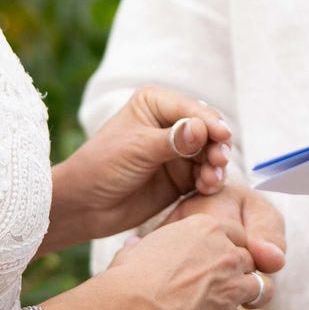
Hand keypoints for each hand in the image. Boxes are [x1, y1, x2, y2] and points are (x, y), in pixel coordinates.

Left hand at [45, 86, 234, 251]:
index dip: (210, 122)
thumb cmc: (102, 166)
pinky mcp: (181, 176)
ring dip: (215, 166)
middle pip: (207, 130)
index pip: (192, 109)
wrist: (85, 206)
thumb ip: (172, 140)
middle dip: (216, 146)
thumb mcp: (137, 149)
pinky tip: (206, 188)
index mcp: (155, 104)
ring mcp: (177, 151)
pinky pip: (205, 175)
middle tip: (219, 162)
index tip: (223, 136)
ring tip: (209, 180)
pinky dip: (209, 180)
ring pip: (209, 153)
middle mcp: (170, 123)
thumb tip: (201, 128)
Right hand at [133, 187, 288, 309]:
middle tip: (237, 282)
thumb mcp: (133, 251)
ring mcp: (231, 287)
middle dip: (244, 271)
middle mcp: (226, 254)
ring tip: (252, 305)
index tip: (227, 255)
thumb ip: (141, 246)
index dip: (233, 244)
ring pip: (262, 289)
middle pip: (250, 259)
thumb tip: (132, 243)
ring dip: (257, 298)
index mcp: (206, 228)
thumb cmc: (126, 277)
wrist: (129, 309)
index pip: (236, 231)